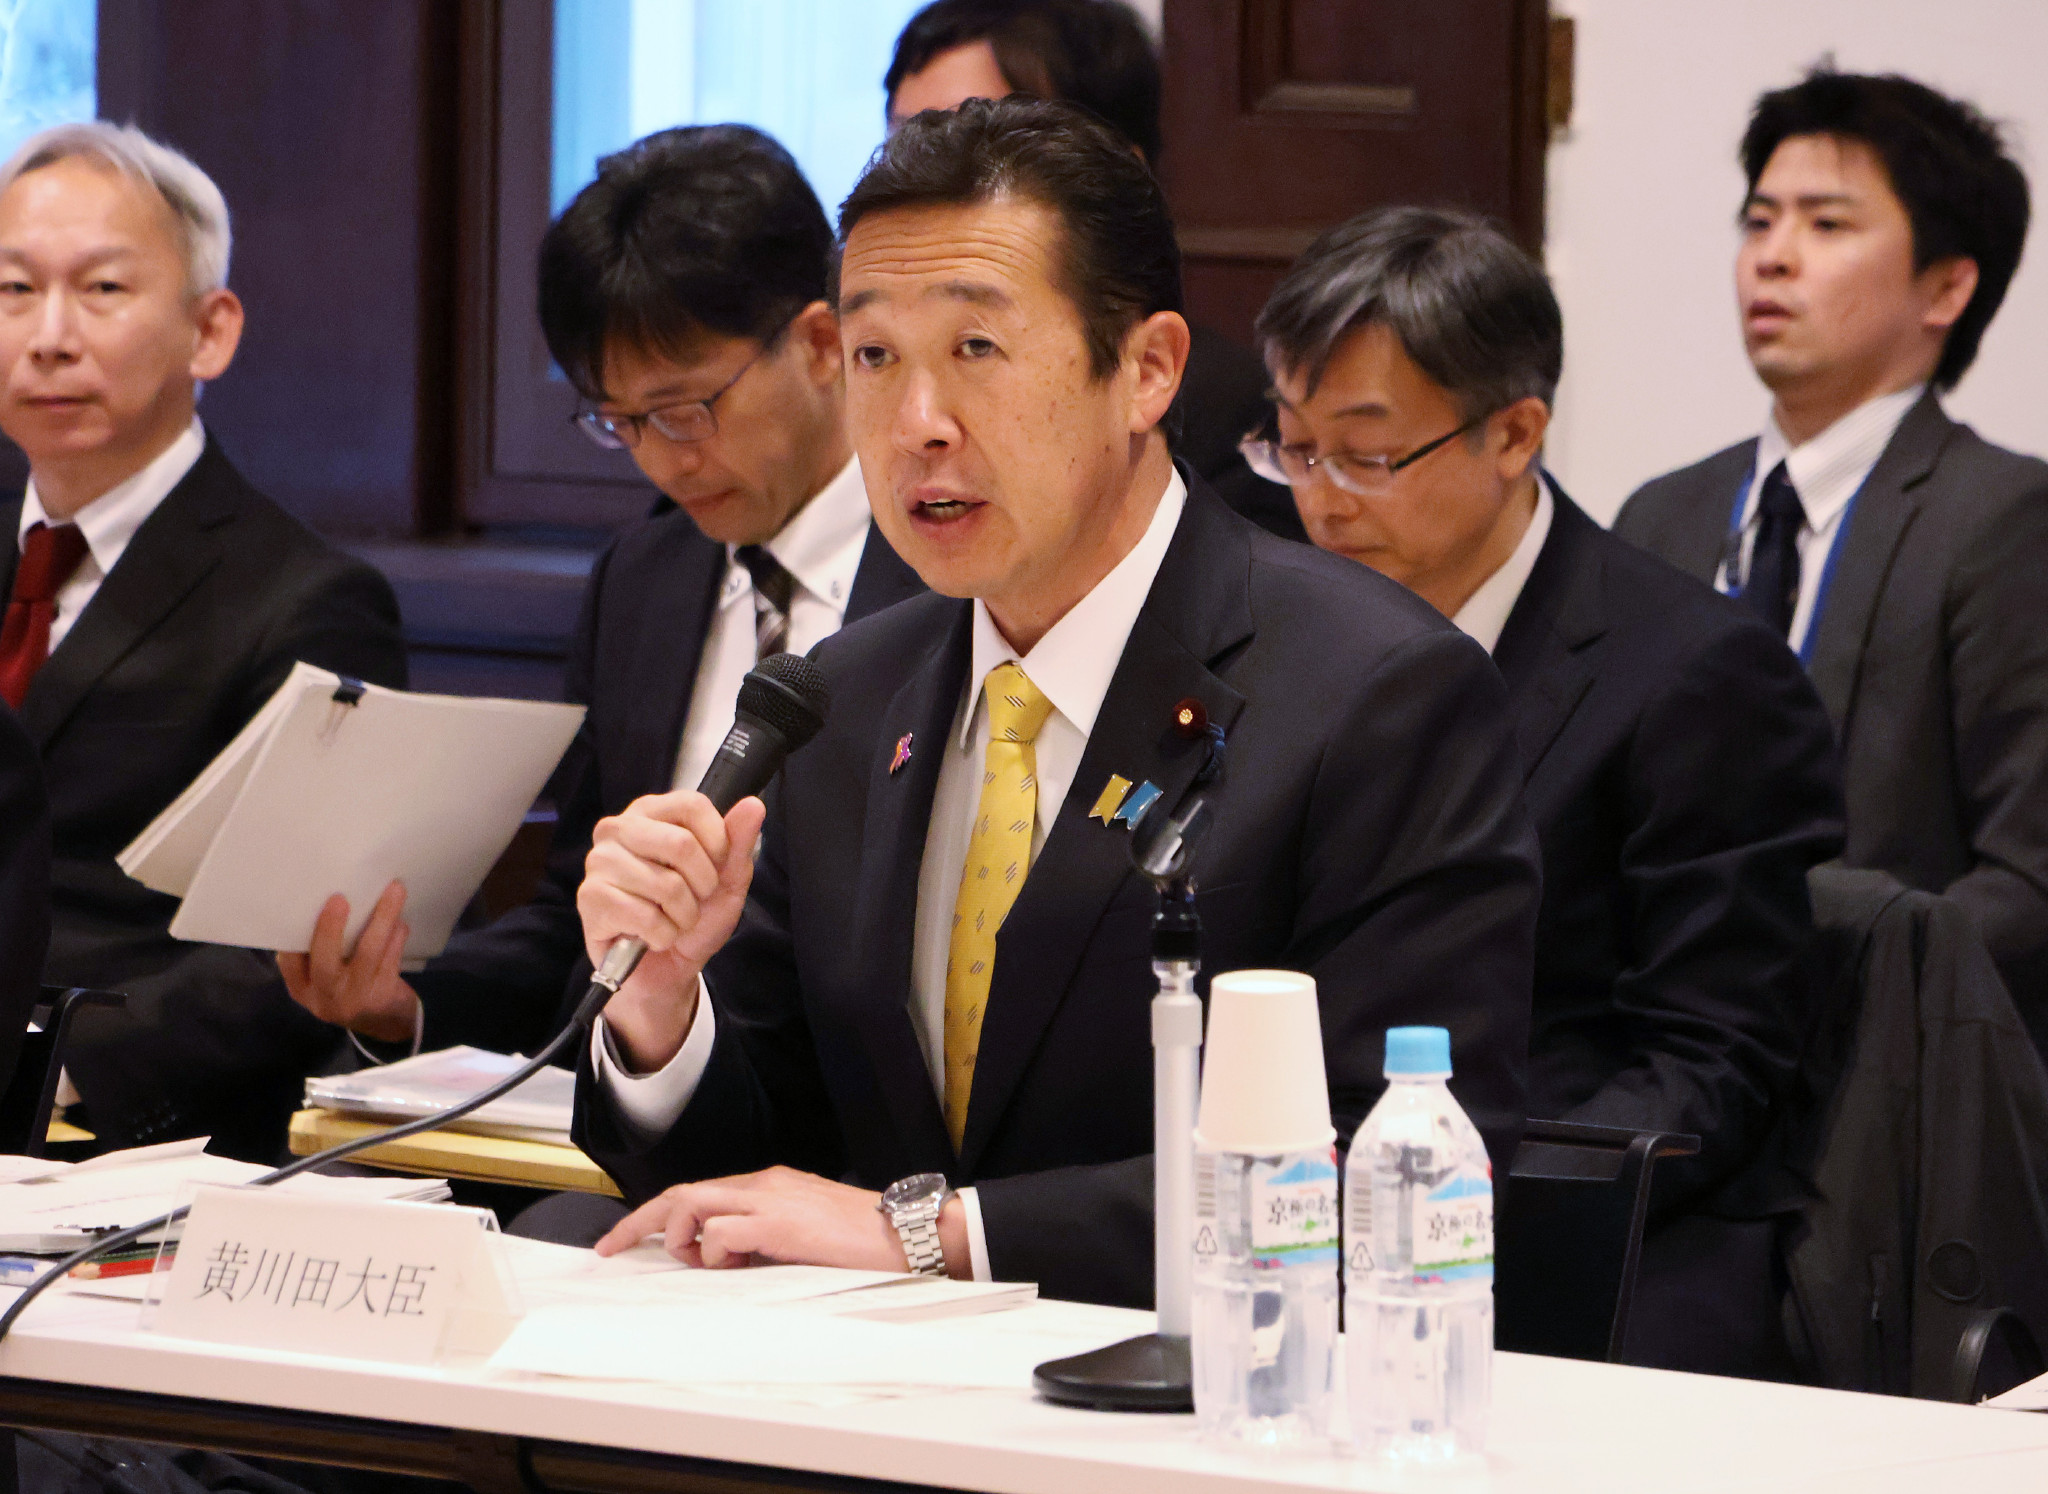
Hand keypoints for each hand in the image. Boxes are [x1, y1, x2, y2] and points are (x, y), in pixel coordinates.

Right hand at [277, 881, 417, 1044]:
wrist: (385, 1023)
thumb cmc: (348, 987)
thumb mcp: (324, 979)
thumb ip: (318, 953)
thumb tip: (325, 901)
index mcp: (303, 988)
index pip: (289, 963)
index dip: (293, 938)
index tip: (301, 907)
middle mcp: (325, 997)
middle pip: (324, 963)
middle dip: (330, 929)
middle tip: (339, 898)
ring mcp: (356, 999)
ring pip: (368, 954)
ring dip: (382, 918)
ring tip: (394, 890)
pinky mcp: (384, 996)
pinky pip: (391, 958)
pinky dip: (396, 935)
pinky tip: (400, 918)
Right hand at [578, 790, 764, 1070]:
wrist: (667, 968)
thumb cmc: (694, 917)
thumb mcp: (727, 879)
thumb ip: (738, 841)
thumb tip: (752, 805)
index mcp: (651, 813)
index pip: (691, 805)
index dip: (717, 842)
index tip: (716, 865)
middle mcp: (618, 829)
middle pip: (681, 844)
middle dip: (702, 885)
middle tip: (692, 900)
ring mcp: (599, 863)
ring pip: (667, 886)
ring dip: (683, 915)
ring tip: (671, 919)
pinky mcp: (590, 898)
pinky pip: (647, 918)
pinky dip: (662, 935)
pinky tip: (652, 936)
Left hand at [593, 1165, 968, 1276]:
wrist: (904, 1233)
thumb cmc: (862, 1239)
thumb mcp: (803, 1236)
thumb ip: (764, 1240)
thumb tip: (729, 1262)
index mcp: (770, 1185)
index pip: (700, 1191)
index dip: (658, 1214)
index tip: (628, 1238)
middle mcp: (764, 1184)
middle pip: (683, 1192)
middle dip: (641, 1221)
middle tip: (613, 1247)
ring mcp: (770, 1200)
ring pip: (695, 1204)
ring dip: (685, 1238)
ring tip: (706, 1263)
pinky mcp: (779, 1223)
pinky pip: (723, 1231)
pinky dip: (715, 1251)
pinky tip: (735, 1266)